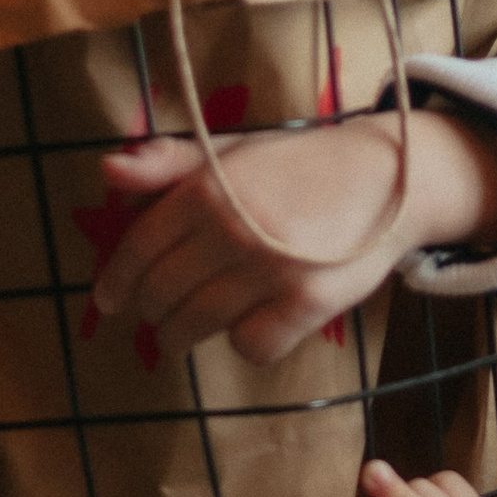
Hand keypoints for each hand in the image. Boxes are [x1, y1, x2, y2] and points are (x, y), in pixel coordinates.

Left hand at [90, 108, 496, 368]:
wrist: (389, 177)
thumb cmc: (299, 166)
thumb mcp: (233, 152)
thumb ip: (170, 163)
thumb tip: (106, 171)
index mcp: (207, 187)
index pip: (140, 246)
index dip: (117, 281)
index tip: (108, 302)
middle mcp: (233, 228)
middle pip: (163, 293)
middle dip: (152, 312)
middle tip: (155, 318)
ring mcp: (270, 269)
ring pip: (198, 325)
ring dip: (181, 336)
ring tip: (181, 335)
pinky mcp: (308, 303)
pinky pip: (251, 345)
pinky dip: (246, 341)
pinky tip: (251, 325)